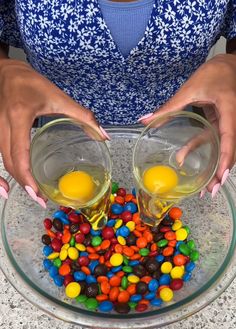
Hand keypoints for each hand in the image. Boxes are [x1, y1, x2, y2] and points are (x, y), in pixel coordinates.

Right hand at [0, 59, 108, 206]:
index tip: (38, 194)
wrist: (5, 71)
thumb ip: (83, 116)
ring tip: (34, 193)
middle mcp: (2, 125)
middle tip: (41, 200)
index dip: (27, 177)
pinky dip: (3, 173)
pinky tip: (8, 186)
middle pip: (10, 163)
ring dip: (17, 180)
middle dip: (25, 185)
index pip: (19, 154)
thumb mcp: (58, 96)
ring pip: (3, 162)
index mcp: (19, 116)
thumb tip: (103, 135)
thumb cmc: (30, 82)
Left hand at [139, 54, 235, 197]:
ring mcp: (231, 124)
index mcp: (228, 109)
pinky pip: (220, 144)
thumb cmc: (213, 73)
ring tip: (209, 190)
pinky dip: (214, 158)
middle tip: (211, 191)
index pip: (229, 137)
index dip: (226, 157)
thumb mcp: (190, 89)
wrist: (229, 63)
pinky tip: (204, 170)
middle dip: (222, 172)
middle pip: (230, 150)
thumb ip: (169, 107)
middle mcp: (233, 120)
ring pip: (227, 150)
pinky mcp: (225, 125)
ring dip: (219, 169)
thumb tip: (145, 120)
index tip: (221, 174)